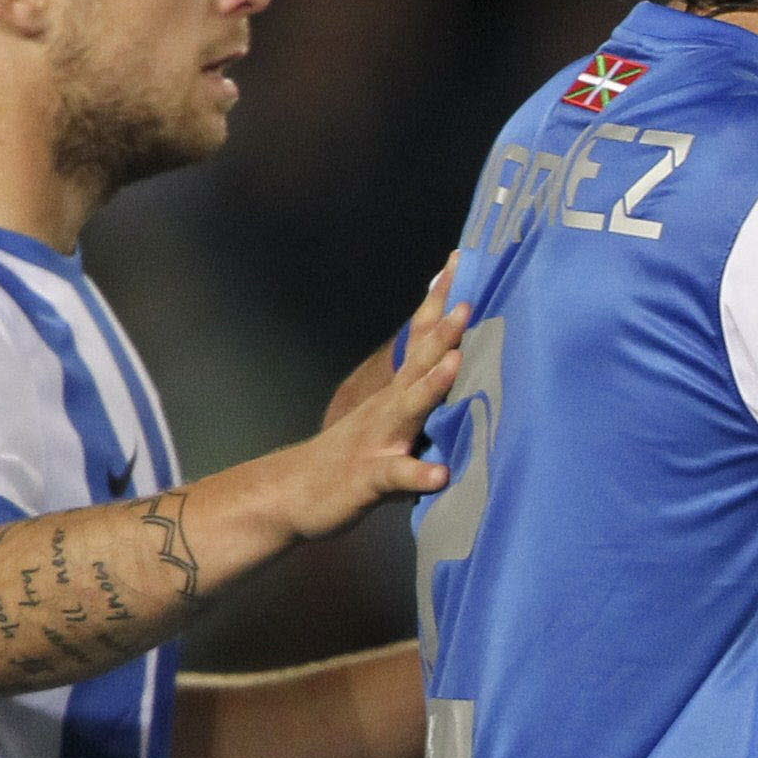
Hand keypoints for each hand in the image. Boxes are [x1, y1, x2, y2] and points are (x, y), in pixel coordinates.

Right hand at [281, 267, 463, 533]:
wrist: (291, 493)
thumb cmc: (351, 458)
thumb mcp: (390, 422)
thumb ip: (422, 396)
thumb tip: (455, 361)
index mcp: (397, 393)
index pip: (421, 340)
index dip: (439, 304)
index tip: (458, 263)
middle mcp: (388, 407)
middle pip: (417, 362)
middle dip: (443, 332)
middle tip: (467, 301)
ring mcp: (377, 439)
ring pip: (408, 408)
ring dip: (432, 385)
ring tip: (454, 363)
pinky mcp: (369, 477)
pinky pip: (396, 475)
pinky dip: (419, 473)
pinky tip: (440, 473)